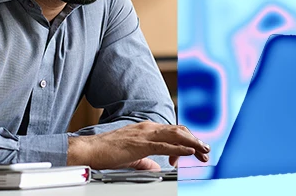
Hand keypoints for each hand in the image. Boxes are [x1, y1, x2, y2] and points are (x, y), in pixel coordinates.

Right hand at [67, 121, 210, 169]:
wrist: (89, 150)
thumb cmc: (106, 152)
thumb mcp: (131, 157)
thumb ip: (145, 161)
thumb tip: (156, 167)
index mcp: (146, 129)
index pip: (172, 132)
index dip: (187, 141)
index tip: (195, 152)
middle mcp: (147, 128)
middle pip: (178, 131)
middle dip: (195, 140)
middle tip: (206, 151)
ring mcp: (144, 134)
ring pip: (175, 135)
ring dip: (192, 143)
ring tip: (204, 150)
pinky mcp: (140, 144)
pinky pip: (165, 145)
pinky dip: (179, 148)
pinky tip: (189, 152)